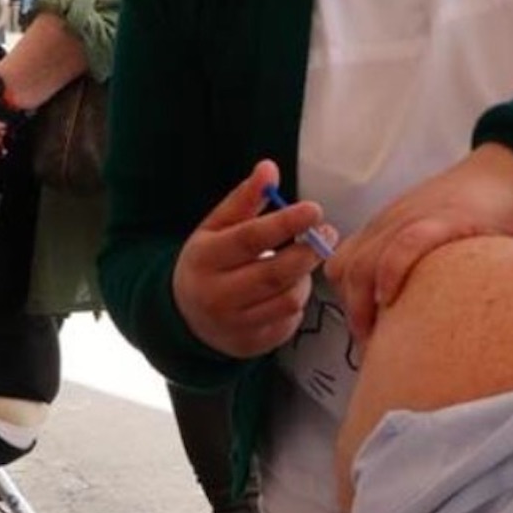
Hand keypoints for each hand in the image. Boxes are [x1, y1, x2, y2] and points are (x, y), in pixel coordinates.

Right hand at [173, 161, 331, 359]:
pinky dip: (296, 301)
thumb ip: (244, 199)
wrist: (185, 317)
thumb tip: (269, 167)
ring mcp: (234, 324)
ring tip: (302, 262)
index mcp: (205, 258)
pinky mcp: (251, 345)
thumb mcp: (216, 227)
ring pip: (288, 299)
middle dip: (308, 252)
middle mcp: (216, 294)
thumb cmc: (209, 261)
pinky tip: (288, 289)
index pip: (249, 239)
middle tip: (327, 233)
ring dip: (304, 278)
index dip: (285, 223)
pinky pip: (288, 320)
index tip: (314, 209)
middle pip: (275, 273)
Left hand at [327, 143, 512, 344]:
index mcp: (384, 228)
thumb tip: (407, 314)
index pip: (341, 267)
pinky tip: (392, 298)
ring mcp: (414, 219)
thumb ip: (412, 264)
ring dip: (364, 304)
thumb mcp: (430, 235)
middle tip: (374, 346)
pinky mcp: (443, 219)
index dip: (347, 303)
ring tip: (381, 335)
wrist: (508, 173)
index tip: (365, 333)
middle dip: (353, 313)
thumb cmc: (474, 213)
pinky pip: (404, 245)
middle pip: (345, 270)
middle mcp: (390, 223)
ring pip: (365, 261)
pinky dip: (390, 272)